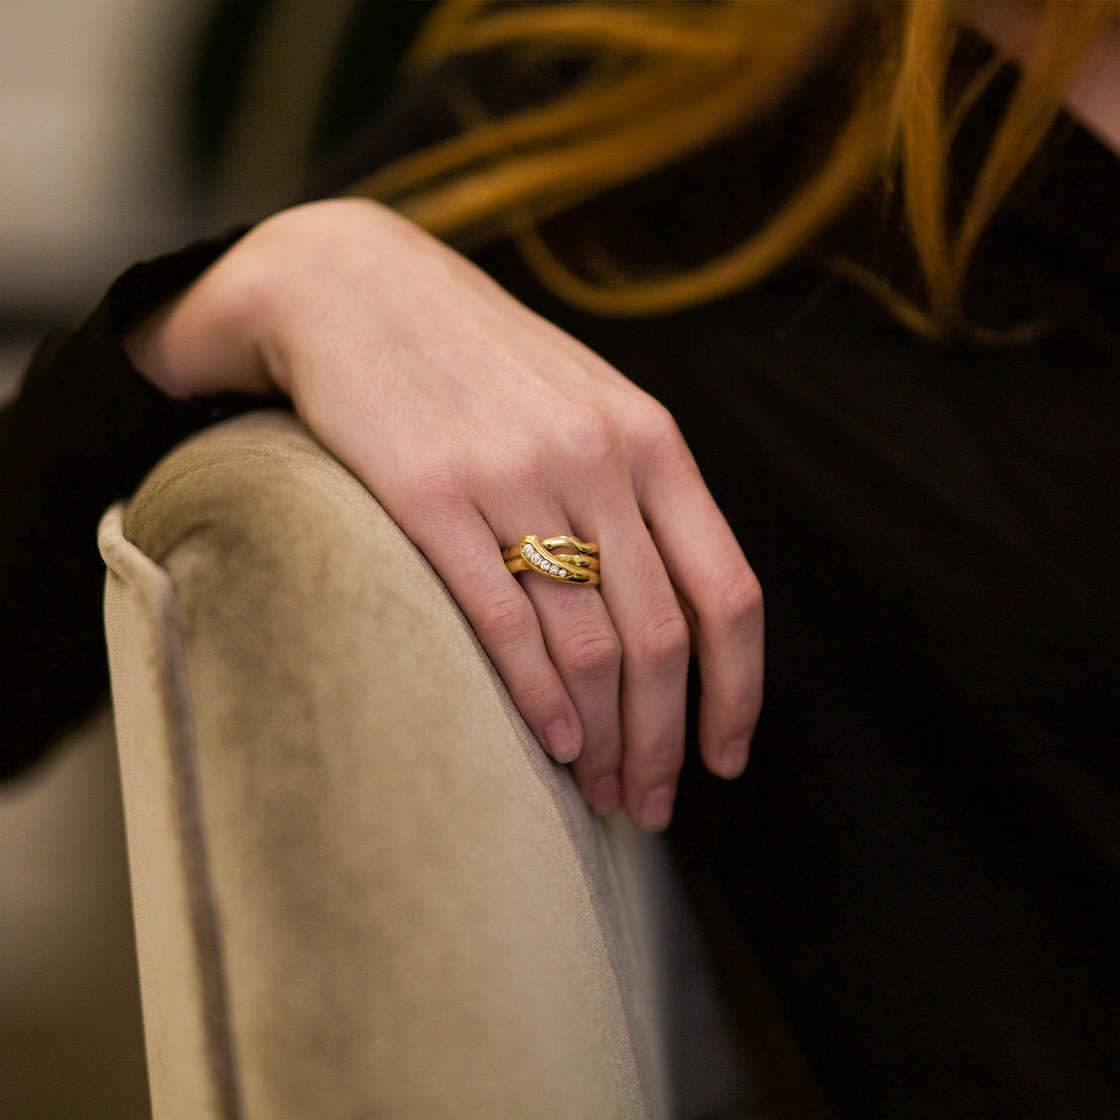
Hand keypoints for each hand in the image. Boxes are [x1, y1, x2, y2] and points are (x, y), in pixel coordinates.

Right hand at [126, 198, 762, 830]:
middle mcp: (597, 458)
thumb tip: (673, 617)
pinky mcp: (430, 497)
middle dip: (666, 740)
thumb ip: (638, 492)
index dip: (738, 691)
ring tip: (604, 791)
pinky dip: (537, 700)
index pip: (728, 591)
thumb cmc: (480, 361)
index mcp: (651, 440)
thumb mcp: (586, 403)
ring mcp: (514, 476)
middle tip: (651, 800)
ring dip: (607, 738)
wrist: (356, 288)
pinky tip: (553, 745)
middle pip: (661, 638)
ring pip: (589, 645)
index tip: (726, 757)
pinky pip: (505, 623)